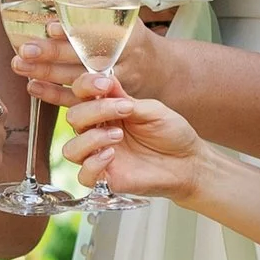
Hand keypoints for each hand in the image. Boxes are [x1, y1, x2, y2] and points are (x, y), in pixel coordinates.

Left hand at [9, 19, 164, 106]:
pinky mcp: (107, 102)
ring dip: (47, 75)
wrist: (160, 71)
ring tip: (19, 66)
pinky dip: (55, 96)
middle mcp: (124, 62)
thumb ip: (100, 7)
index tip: (51, 28)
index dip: (75, 32)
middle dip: (53, 54)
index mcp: (130, 36)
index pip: (101, 34)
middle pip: (84, 59)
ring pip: (78, 82)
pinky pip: (80, 101)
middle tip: (25, 50)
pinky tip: (33, 86)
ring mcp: (116, 85)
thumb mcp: (126, 17)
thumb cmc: (133, 38)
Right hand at [64, 79, 206, 203]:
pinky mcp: (106, 179)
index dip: (86, 86)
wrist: (188, 163)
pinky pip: (83, 176)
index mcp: (106, 111)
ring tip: (118, 135)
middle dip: (96, 110)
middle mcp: (98, 132)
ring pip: (71, 149)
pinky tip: (111, 155)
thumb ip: (127, 99)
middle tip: (125, 110)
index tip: (105, 84)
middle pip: (73, 118)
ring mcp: (99, 156)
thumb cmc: (171, 134)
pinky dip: (93, 164)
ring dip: (91, 138)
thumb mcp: (153, 110)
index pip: (81, 94)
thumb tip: (106, 80)